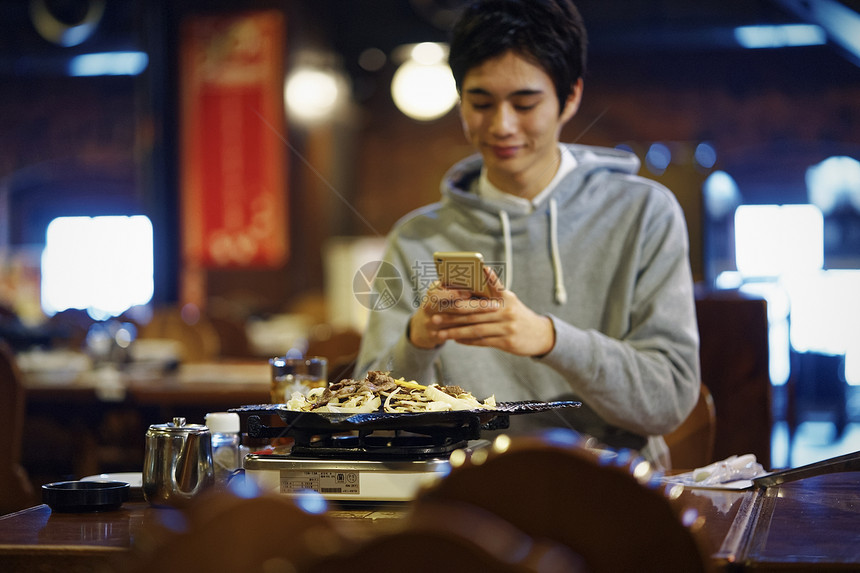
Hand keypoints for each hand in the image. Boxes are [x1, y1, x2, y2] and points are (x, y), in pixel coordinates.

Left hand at [409, 266, 555, 356]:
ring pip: (475, 329)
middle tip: (435, 316)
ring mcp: (507, 327)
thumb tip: (464, 293)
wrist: (540, 335)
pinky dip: (467, 340)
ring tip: (439, 333)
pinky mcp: (507, 342)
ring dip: (455, 332)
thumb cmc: (518, 314)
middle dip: (452, 315)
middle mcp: (506, 310)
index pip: (485, 289)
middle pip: (474, 312)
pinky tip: (455, 340)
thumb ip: (491, 295)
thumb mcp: (509, 301)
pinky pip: (483, 341)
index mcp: (505, 297)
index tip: (450, 284)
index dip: (466, 288)